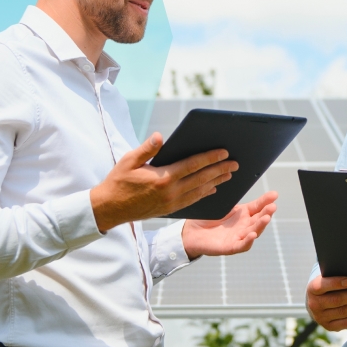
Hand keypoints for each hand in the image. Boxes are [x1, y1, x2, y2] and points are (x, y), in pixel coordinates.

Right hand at [90, 134, 238, 232]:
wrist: (110, 208)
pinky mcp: (169, 209)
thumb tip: (160, 136)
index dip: (210, 158)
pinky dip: (204, 194)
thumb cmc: (118, 181)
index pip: (192, 165)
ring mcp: (171, 203)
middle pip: (201, 179)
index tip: (224, 152)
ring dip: (216, 182)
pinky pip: (192, 201)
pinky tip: (212, 189)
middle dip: (220, 170)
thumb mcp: (128, 160)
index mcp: (162, 178)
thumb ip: (147, 148)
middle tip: (236, 163)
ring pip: (199, 191)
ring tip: (229, 175)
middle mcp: (170, 192)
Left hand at [181, 191, 277, 258]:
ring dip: (261, 226)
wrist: (192, 231)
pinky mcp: (230, 247)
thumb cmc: (208, 217)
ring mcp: (238, 237)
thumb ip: (234, 196)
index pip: (258, 206)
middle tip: (272, 206)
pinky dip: (248, 241)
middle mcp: (244, 226)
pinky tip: (252, 234)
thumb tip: (237, 177)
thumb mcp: (223, 205)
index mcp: (243, 214)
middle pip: (259, 220)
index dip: (266, 201)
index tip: (274, 194)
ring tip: (266, 218)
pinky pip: (241, 246)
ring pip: (254, 232)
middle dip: (267, 213)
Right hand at [306, 275, 346, 331]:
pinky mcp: (330, 327)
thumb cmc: (328, 284)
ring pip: (345, 312)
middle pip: (338, 300)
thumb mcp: (327, 277)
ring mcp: (321, 318)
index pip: (323, 286)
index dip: (335, 283)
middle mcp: (314, 305)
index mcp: (312, 289)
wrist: (316, 302)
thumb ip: (337, 275)